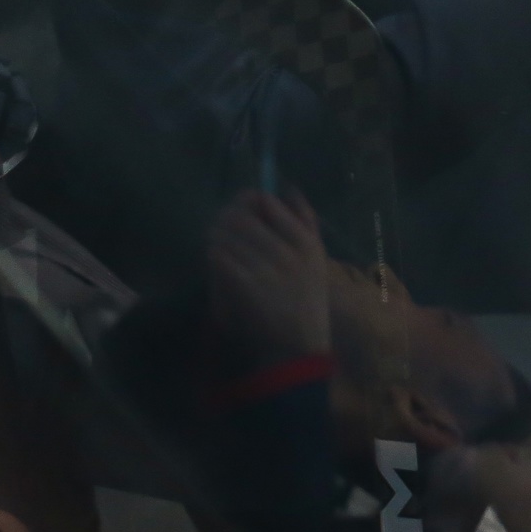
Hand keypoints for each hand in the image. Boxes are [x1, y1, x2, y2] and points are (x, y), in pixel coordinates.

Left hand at [208, 188, 330, 364]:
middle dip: (225, 219)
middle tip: (219, 226)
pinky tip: (215, 259)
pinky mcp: (246, 289)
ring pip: (228, 237)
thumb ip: (306, 220)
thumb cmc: (306, 297)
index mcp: (306, 241)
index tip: (240, 209)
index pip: (267, 203)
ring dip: (216, 237)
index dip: (247, 201)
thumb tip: (289, 187)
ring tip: (216, 243)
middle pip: (242, 218)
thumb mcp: (316, 255)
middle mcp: (289, 253)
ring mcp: (268, 271)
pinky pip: (221, 259)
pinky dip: (214, 256)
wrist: (298, 344)